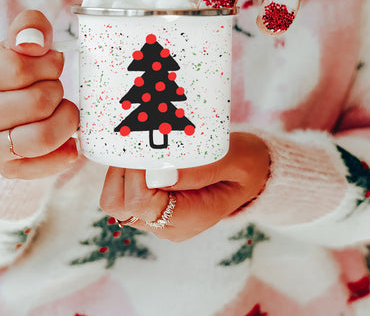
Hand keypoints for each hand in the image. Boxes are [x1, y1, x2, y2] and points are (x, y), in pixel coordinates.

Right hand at [0, 10, 78, 178]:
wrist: (0, 105)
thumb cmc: (12, 71)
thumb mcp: (17, 42)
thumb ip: (28, 28)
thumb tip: (33, 42)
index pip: (17, 67)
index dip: (47, 63)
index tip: (51, 63)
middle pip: (36, 102)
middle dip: (57, 89)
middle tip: (55, 87)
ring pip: (42, 136)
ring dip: (66, 119)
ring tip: (64, 109)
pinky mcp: (4, 169)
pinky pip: (44, 165)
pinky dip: (66, 152)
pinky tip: (70, 139)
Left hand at [99, 132, 269, 241]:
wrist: (252, 175)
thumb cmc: (246, 165)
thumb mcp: (233, 160)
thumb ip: (199, 169)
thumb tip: (158, 174)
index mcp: (190, 218)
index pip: (142, 204)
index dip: (135, 174)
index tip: (142, 147)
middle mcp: (168, 225)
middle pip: (120, 207)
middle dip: (120, 172)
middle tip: (135, 144)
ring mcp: (159, 218)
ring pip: (116, 201)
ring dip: (119, 172)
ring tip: (137, 147)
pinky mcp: (154, 206)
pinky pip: (125, 194)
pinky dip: (125, 173)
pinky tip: (141, 154)